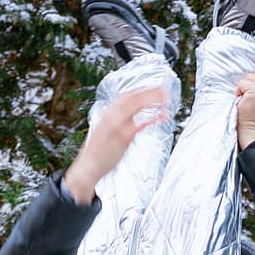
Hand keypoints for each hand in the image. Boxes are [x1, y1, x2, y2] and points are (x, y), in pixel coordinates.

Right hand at [64, 86, 171, 203]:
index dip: (139, 90)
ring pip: (137, 106)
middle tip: (163, 89)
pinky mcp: (124, 137)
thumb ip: (114, 122)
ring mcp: (118, 125)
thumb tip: (126, 118)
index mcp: (107, 113)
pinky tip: (163, 116)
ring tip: (166, 99)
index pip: (125, 96)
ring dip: (153, 99)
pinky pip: (142, 124)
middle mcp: (112, 116)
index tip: (151, 88)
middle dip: (149, 91)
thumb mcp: (103, 131)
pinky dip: (154, 118)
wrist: (88, 166)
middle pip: (133, 97)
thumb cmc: (97, 152)